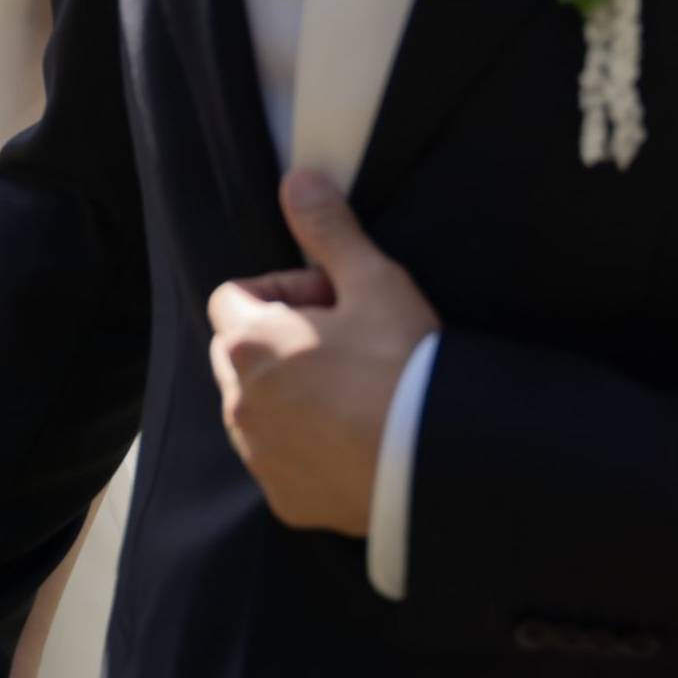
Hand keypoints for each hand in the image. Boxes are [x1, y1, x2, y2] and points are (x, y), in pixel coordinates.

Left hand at [207, 170, 440, 535]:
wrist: (443, 463)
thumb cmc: (406, 368)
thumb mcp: (375, 284)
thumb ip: (329, 230)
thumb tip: (296, 179)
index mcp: (248, 344)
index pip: (234, 296)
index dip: (285, 290)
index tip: (334, 301)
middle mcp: (236, 402)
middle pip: (241, 352)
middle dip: (284, 340)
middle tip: (352, 345)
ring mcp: (258, 454)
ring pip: (257, 407)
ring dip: (290, 393)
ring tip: (359, 393)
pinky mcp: (284, 497)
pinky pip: (280, 459)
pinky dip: (306, 446)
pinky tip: (358, 439)